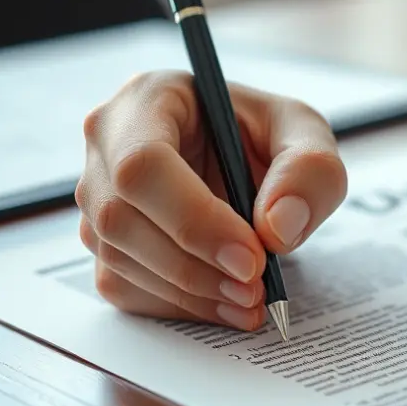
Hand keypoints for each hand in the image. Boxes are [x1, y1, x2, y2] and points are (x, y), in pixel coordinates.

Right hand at [75, 71, 347, 329]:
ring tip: (250, 299)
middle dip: (194, 265)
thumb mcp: (305, 134)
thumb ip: (309, 171)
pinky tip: (225, 305)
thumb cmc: (266, 136)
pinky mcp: (107, 242)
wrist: (250, 163)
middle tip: (254, 288)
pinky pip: (124, 286)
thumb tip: (277, 228)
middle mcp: (107, 145)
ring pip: (119, 258)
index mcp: (148, 99)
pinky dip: (178, 307)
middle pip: (120, 217)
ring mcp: (98, 197)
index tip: (250, 257)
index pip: (143, 164)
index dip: (194, 219)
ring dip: (189, 292)